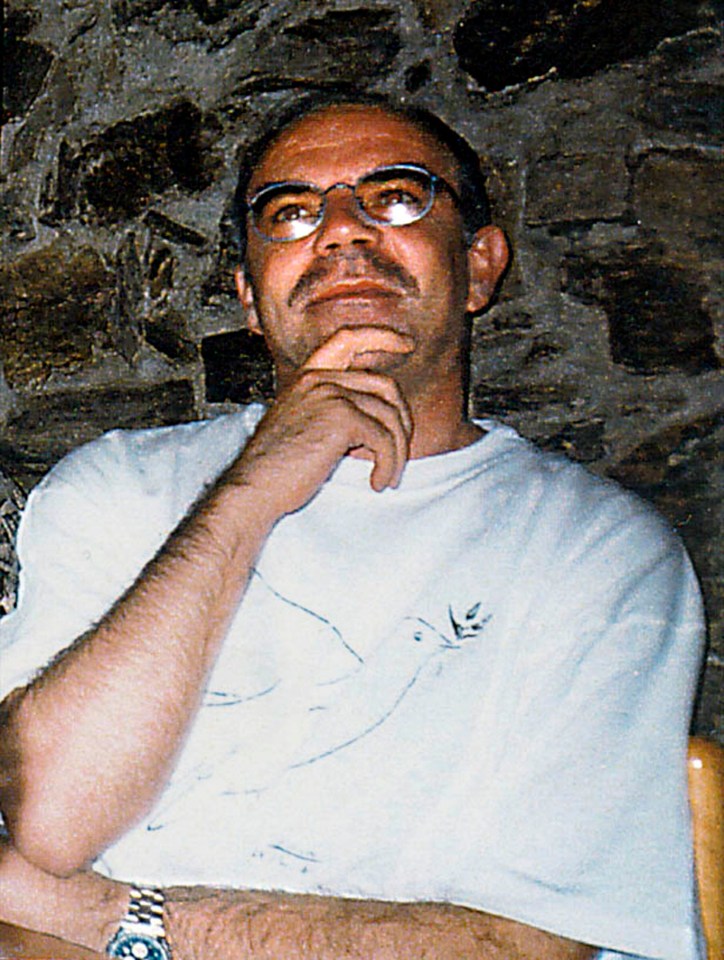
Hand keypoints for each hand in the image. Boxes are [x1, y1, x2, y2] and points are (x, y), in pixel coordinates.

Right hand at [227, 327, 413, 519]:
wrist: (255, 488)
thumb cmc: (278, 470)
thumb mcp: (304, 426)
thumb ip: (334, 412)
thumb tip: (380, 423)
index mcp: (308, 377)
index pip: (347, 339)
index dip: (380, 336)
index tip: (407, 342)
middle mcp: (319, 379)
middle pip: (385, 387)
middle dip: (402, 421)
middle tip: (399, 452)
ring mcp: (330, 395)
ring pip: (390, 417)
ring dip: (397, 452)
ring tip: (388, 478)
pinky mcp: (342, 418)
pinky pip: (384, 439)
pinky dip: (389, 464)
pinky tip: (378, 482)